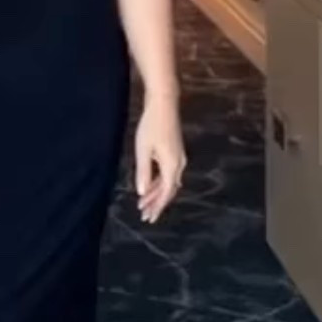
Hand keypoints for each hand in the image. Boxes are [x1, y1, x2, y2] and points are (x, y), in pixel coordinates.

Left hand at [135, 94, 184, 223]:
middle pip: (169, 190)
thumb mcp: (144, 150)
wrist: (164, 104)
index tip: (148, 217)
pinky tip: (151, 186)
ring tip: (144, 203)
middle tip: (145, 215)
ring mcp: (179, 158)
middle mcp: (179, 164)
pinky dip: (159, 182)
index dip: (157, 206)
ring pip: (169, 182)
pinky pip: (168, 174)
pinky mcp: (175, 152)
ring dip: (157, 193)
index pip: (166, 193)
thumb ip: (144, 172)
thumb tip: (142, 192)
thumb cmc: (151, 126)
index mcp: (172, 166)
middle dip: (157, 203)